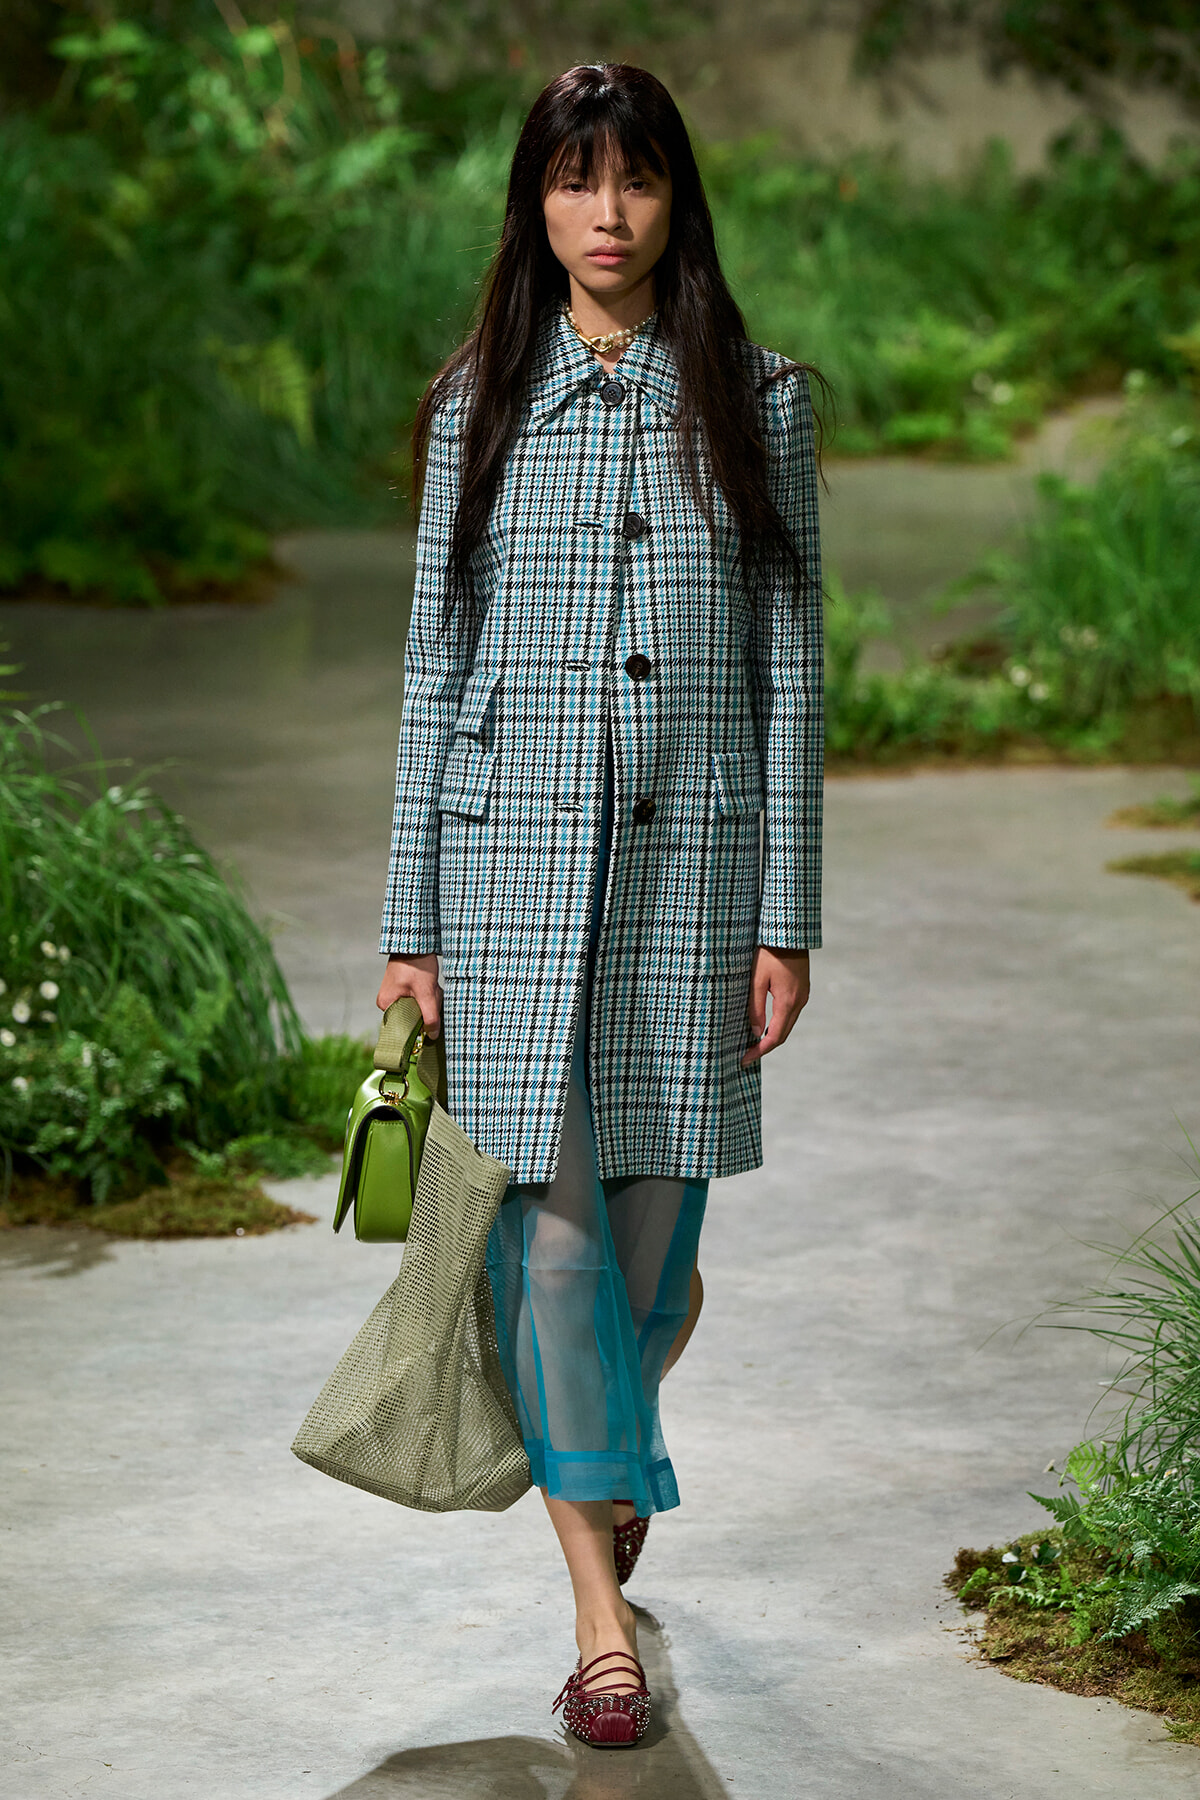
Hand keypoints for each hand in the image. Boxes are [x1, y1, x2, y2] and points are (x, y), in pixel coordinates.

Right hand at [376, 952, 441, 1037]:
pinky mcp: (404, 988)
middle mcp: (387, 1001)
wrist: (417, 941)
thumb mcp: (426, 992)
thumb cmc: (417, 964)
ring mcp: (396, 994)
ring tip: (432, 985)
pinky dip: (429, 994)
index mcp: (386, 1005)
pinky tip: (432, 984)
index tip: (431, 1015)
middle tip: (432, 992)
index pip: (404, 1027)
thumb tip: (432, 1035)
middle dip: (428, 1008)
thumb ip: (430, 1016)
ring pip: (419, 1007)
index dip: (420, 1024)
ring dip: (430, 999)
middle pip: (413, 1017)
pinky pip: (419, 999)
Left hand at [741, 945, 809, 1066]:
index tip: (745, 1060)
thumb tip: (755, 1032)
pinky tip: (766, 1024)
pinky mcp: (802, 990)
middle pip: (783, 1034)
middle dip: (765, 1048)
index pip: (774, 1037)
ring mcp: (803, 996)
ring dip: (772, 1036)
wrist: (790, 933)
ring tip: (753, 1043)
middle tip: (746, 1056)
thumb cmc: (769, 953)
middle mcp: (799, 1002)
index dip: (759, 1051)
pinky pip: (791, 1014)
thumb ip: (755, 1007)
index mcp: (787, 1002)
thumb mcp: (756, 979)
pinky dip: (779, 1024)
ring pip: (788, 1025)